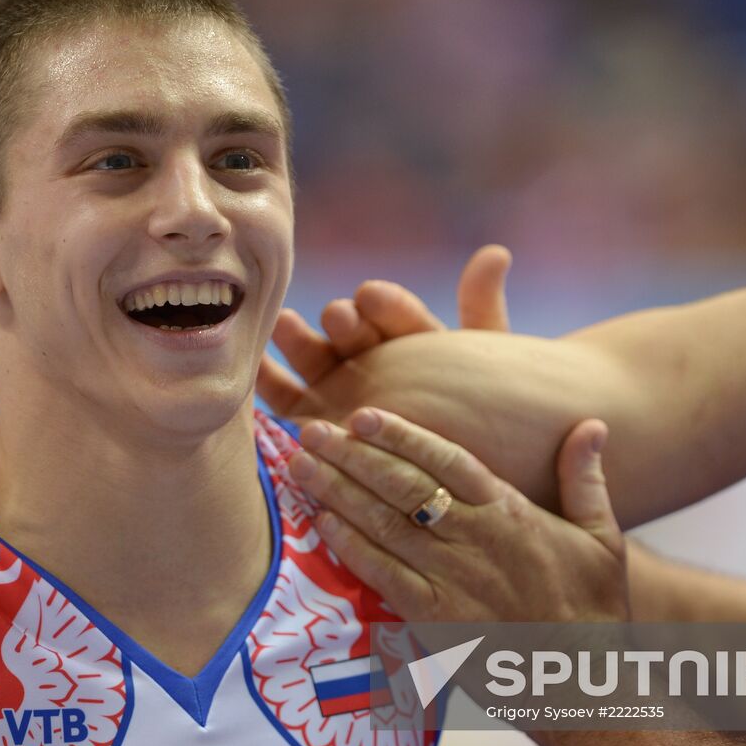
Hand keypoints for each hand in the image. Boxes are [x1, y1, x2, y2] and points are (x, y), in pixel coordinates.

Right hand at [256, 245, 511, 416]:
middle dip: (342, 323)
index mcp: (414, 339)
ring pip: (315, 359)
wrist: (471, 494)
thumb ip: (483, 313)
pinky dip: (266, 381)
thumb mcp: (492, 366)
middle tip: (335, 315)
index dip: (386, 306)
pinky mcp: (315, 425)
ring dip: (298, 340)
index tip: (372, 297)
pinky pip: (287, 400)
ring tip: (284, 324)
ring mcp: (341, 390)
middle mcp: (373, 360)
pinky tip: (250, 365)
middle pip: (351, 334)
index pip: (398, 314)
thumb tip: (495, 252)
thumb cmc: (494, 426)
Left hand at [285, 407, 628, 623]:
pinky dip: (349, 547)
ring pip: (383, 526)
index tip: (364, 415)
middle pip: (402, 487)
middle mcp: (475, 541)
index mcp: (511, 514)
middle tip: (312, 429)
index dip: (402, 436)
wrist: (583, 686)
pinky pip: (382, 576)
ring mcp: (451, 581)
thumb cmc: (595, 610)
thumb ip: (585, 478)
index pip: (447, 460)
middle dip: (352, 455)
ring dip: (338, 492)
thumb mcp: (602, 537)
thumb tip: (594, 424)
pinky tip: (321, 523)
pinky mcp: (434, 620)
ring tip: (301, 465)